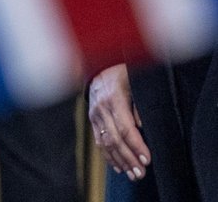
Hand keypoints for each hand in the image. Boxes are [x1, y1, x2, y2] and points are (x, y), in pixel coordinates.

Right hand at [89, 63, 150, 180]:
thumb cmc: (122, 72)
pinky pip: (99, 140)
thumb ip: (138, 104)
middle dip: (128, 159)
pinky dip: (107, 155)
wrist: (99, 64)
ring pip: (105, 143)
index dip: (136, 146)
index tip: (146, 159)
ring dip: (119, 161)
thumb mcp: (135, 82)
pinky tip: (117, 166)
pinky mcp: (91, 119)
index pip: (125, 128)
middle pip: (114, 139)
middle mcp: (100, 108)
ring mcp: (94, 114)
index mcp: (112, 98)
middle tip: (140, 173)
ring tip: (131, 174)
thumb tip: (141, 126)